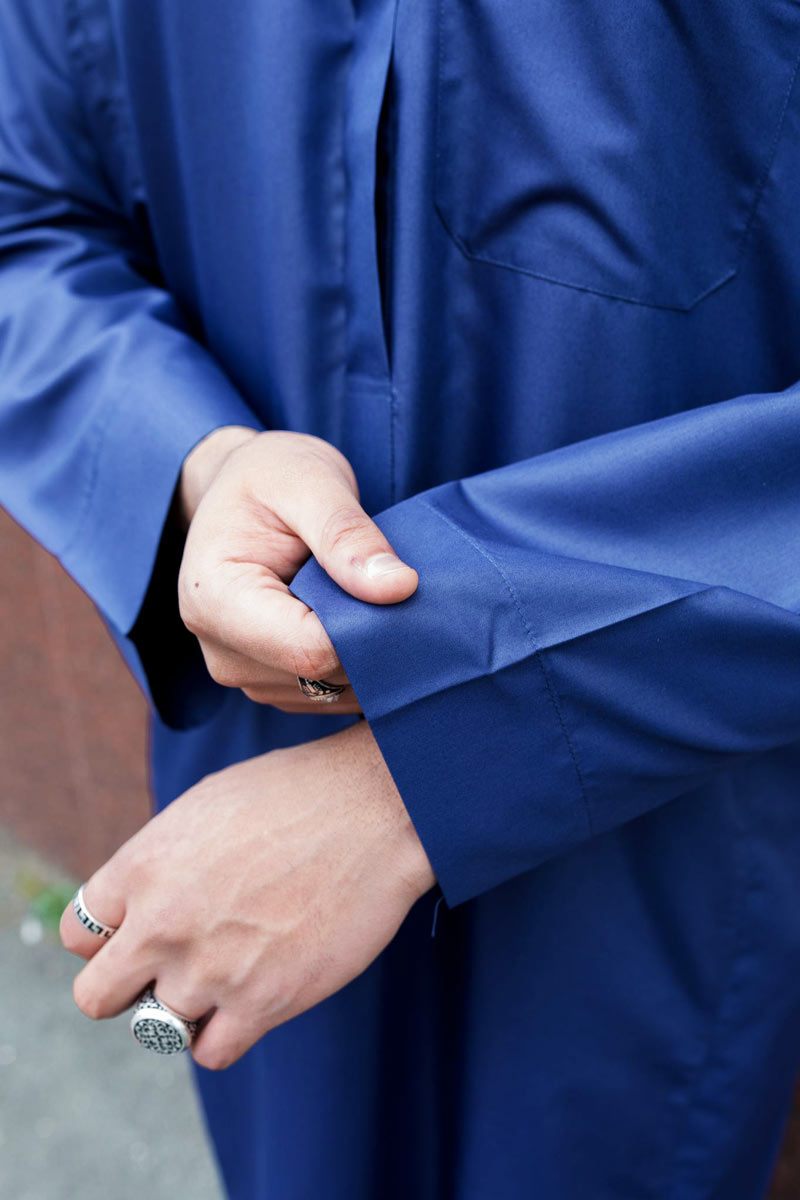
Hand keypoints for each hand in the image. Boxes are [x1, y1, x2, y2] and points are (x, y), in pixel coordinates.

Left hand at [60, 721, 435, 1068]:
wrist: (375, 809)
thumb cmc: (295, 794)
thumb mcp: (203, 806)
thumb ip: (158, 861)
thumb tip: (140, 900)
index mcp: (143, 866)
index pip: (79, 934)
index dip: (109, 936)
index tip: (139, 930)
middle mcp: (163, 923)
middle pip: (97, 996)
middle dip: (128, 984)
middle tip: (167, 965)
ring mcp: (210, 968)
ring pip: (156, 1027)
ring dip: (188, 1003)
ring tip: (229, 966)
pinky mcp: (263, 1002)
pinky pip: (210, 1051)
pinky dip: (224, 1031)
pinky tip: (250, 994)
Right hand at [177, 426, 417, 712]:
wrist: (244, 489)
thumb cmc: (272, 475)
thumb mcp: (310, 481)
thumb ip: (348, 534)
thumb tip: (400, 588)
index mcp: (215, 598)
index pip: (309, 650)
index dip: (369, 629)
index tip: (407, 591)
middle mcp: (222, 651)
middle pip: (322, 677)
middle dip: (373, 642)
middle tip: (401, 589)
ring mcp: (246, 676)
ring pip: (333, 693)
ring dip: (370, 657)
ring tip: (375, 599)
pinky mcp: (273, 685)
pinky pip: (332, 695)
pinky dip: (361, 667)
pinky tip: (366, 620)